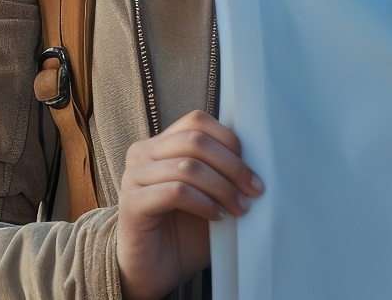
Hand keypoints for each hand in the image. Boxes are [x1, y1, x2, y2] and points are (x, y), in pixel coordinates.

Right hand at [115, 109, 262, 299]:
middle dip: (233, 166)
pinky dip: (204, 203)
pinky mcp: (133, 204)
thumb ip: (223, 176)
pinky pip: (177, 191)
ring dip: (222, 187)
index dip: (229, 141)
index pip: (196, 121)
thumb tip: (259, 163)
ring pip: (188, 165)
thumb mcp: (209, 198)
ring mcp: (133, 177)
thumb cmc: (183, 234)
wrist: (154, 270)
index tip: (252, 171)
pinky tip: (217, 216)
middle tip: (254, 190)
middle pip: (195, 140)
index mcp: (160, 146)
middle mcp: (142, 154)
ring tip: (239, 208)